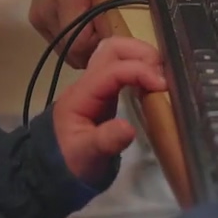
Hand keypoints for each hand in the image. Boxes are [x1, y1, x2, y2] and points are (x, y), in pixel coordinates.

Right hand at [30, 0, 145, 67]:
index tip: (120, 29)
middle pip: (73, 52)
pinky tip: (91, 20)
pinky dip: (78, 38)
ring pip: (66, 50)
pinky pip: (61, 41)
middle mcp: (44, 15)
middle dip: (97, 47)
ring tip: (104, 21)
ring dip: (88, 44)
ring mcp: (40, 19)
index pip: (80, 43)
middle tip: (116, 25)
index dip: (103, 43)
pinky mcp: (40, 19)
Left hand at [49, 37, 165, 183]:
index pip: (112, 69)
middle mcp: (88, 82)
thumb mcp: (85, 156)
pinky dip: (140, 67)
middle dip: (140, 53)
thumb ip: (105, 141)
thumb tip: (129, 128)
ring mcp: (96, 84)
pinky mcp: (105, 91)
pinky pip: (122, 66)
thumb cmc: (70, 162)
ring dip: (141, 57)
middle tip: (163, 74)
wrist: (54, 169)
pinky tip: (152, 82)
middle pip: (112, 48)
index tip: (163, 86)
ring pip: (116, 52)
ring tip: (161, 76)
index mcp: (81, 94)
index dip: (139, 71)